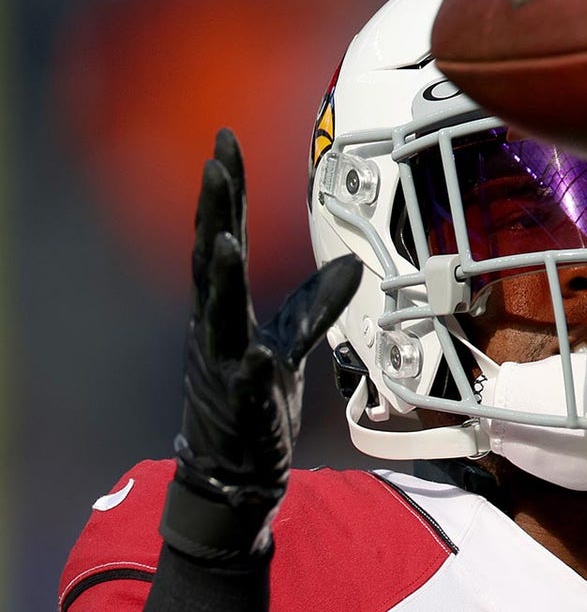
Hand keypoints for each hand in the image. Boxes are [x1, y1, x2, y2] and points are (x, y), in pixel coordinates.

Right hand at [160, 129, 361, 560]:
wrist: (233, 470)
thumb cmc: (254, 402)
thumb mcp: (289, 344)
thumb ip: (314, 305)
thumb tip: (348, 267)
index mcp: (226, 309)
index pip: (222, 236)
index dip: (225, 192)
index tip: (223, 142)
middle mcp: (215, 328)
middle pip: (211, 260)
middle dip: (213, 211)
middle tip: (214, 161)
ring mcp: (223, 364)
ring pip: (217, 314)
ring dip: (219, 275)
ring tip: (222, 235)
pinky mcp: (241, 403)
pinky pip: (245, 379)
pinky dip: (250, 361)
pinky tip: (258, 350)